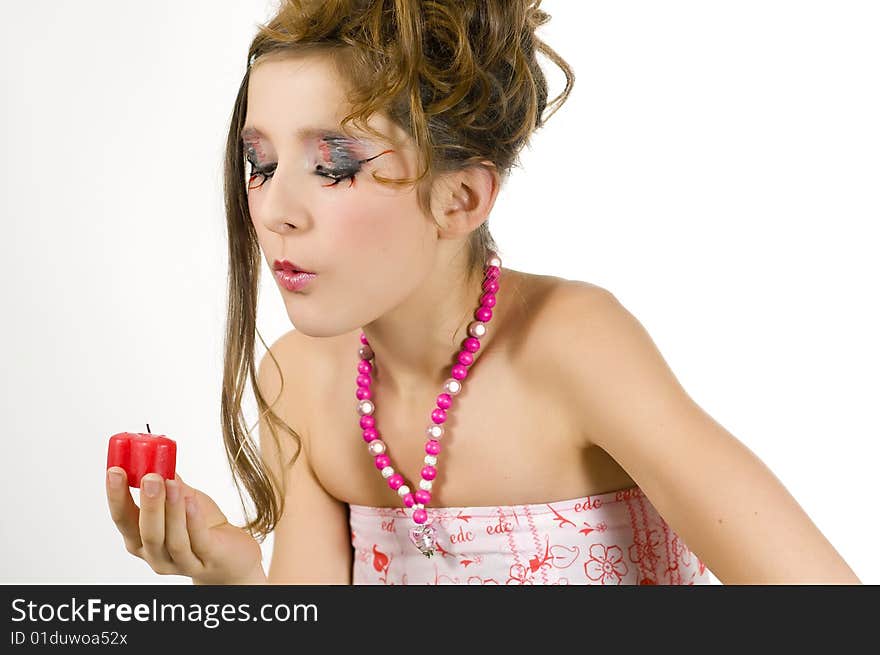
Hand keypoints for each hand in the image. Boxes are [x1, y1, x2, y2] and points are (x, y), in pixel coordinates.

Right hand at [106, 467, 263, 583]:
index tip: (115, 471)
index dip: (116, 496)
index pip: (123, 519)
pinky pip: (198, 541)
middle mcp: (156, 556)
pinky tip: (191, 501)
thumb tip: (159, 457)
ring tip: (171, 483)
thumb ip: (170, 483)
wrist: (233, 554)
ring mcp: (181, 562)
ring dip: (170, 510)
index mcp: (141, 540)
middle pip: (146, 533)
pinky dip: (193, 521)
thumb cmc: (205, 527)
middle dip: (147, 504)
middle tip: (149, 477)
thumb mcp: (185, 500)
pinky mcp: (207, 561)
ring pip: (172, 539)